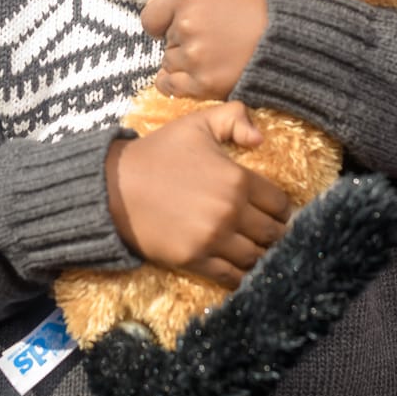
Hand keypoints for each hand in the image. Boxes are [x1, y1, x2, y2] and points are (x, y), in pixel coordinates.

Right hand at [104, 103, 289, 290]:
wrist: (114, 186)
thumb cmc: (158, 152)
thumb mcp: (197, 123)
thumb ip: (235, 117)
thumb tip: (262, 139)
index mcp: (237, 179)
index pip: (280, 204)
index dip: (282, 208)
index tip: (275, 211)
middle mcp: (230, 212)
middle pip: (273, 234)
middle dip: (275, 233)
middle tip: (269, 233)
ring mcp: (212, 239)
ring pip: (256, 258)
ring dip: (260, 255)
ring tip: (256, 251)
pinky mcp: (193, 259)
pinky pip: (231, 277)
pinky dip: (241, 277)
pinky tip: (240, 270)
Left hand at [141, 0, 267, 100]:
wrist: (295, 37)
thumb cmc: (265, 8)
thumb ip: (197, 1)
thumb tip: (178, 16)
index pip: (151, 17)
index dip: (162, 24)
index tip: (173, 29)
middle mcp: (185, 25)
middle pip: (166, 43)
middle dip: (182, 44)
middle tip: (211, 44)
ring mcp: (193, 56)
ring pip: (170, 64)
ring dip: (185, 65)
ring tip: (214, 60)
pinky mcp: (203, 83)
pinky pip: (171, 87)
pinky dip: (177, 85)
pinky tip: (193, 80)